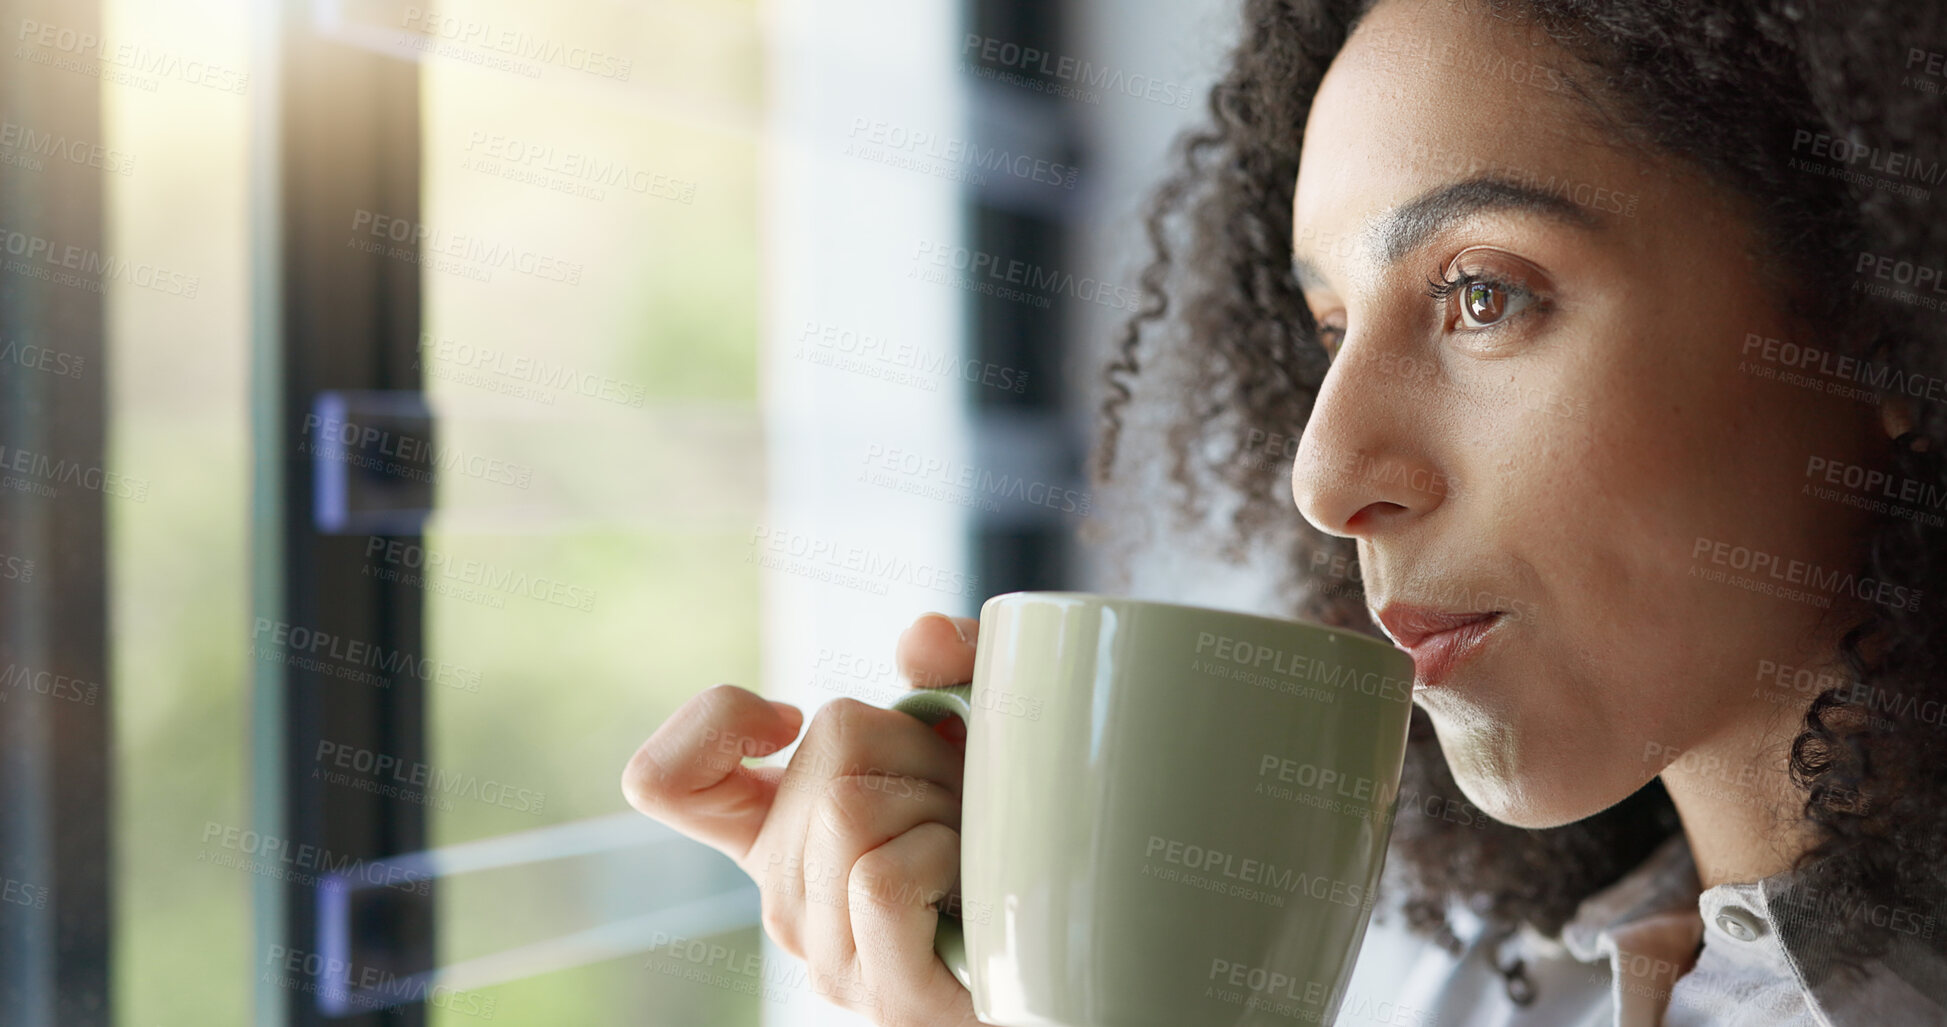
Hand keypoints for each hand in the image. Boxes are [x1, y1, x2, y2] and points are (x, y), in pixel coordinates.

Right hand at [622, 613, 987, 1025]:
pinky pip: (881, 879)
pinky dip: (943, 856)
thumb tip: (919, 638)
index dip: (710, 724)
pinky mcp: (885, 996)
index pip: (661, 783)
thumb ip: (957, 657)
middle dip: (919, 747)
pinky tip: (971, 886)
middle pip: (821, 753)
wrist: (1083, 940)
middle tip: (959, 798)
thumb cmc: (1018, 828)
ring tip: (973, 843)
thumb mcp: (983, 723)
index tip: (789, 719)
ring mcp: (830, 953)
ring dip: (942, 803)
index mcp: (778, 829)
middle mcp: (785, 893)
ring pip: (850, 810)